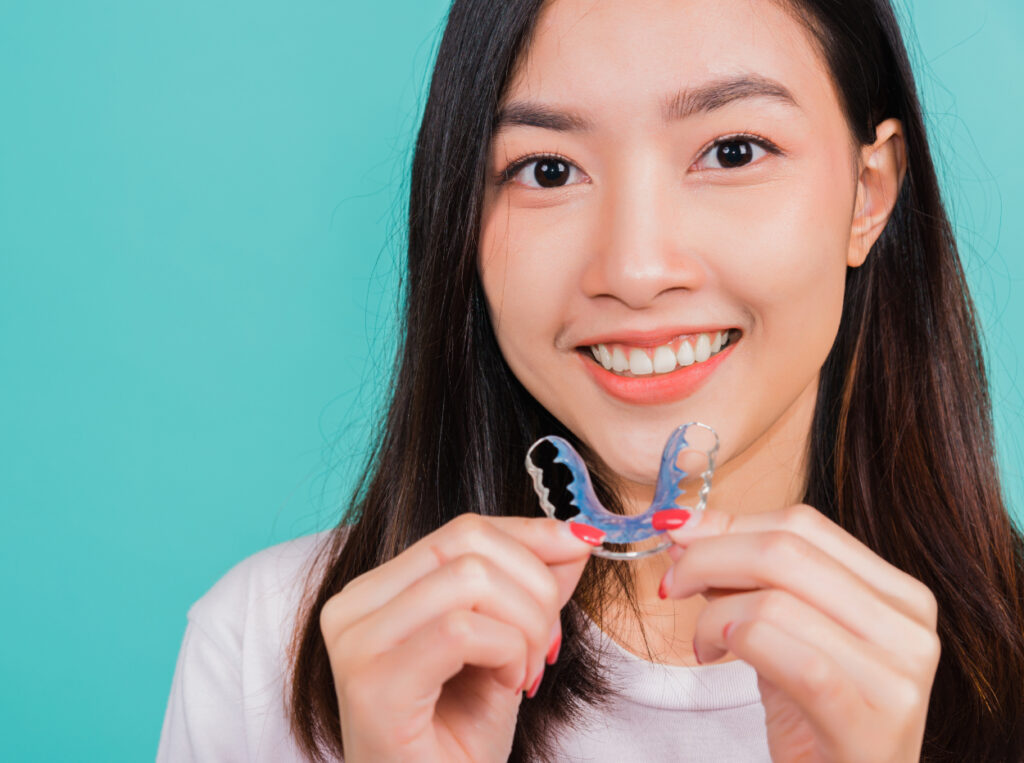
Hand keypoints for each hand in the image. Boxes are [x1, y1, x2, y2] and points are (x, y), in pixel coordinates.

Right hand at [319, 513, 600, 762]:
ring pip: (469, 580)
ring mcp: (355, 643)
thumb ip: (530, 587)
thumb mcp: (505, 645)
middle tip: (547, 644)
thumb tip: (573, 534)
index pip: (461, 529)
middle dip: (534, 586)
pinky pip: (461, 631)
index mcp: (376, 591)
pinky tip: (508, 685)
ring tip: (526, 672)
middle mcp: (352, 606)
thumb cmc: (456, 741)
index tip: (580, 547)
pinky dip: (506, 651)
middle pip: (466, 542)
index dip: (529, 534)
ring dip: (526, 624)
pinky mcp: (371, 683)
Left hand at [656, 504, 940, 762]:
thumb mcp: (783, 633)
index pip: (803, 524)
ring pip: (776, 600)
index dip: (729, 522)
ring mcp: (900, 673)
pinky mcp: (875, 720)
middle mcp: (909, 624)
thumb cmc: (814, 718)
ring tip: (704, 643)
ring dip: (714, 614)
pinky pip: (794, 659)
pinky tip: (715, 656)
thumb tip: (686, 526)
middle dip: (708, 556)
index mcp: (897, 592)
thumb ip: (748, 579)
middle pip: (787, 550)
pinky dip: (738, 643)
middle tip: (672, 583)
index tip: (678, 534)